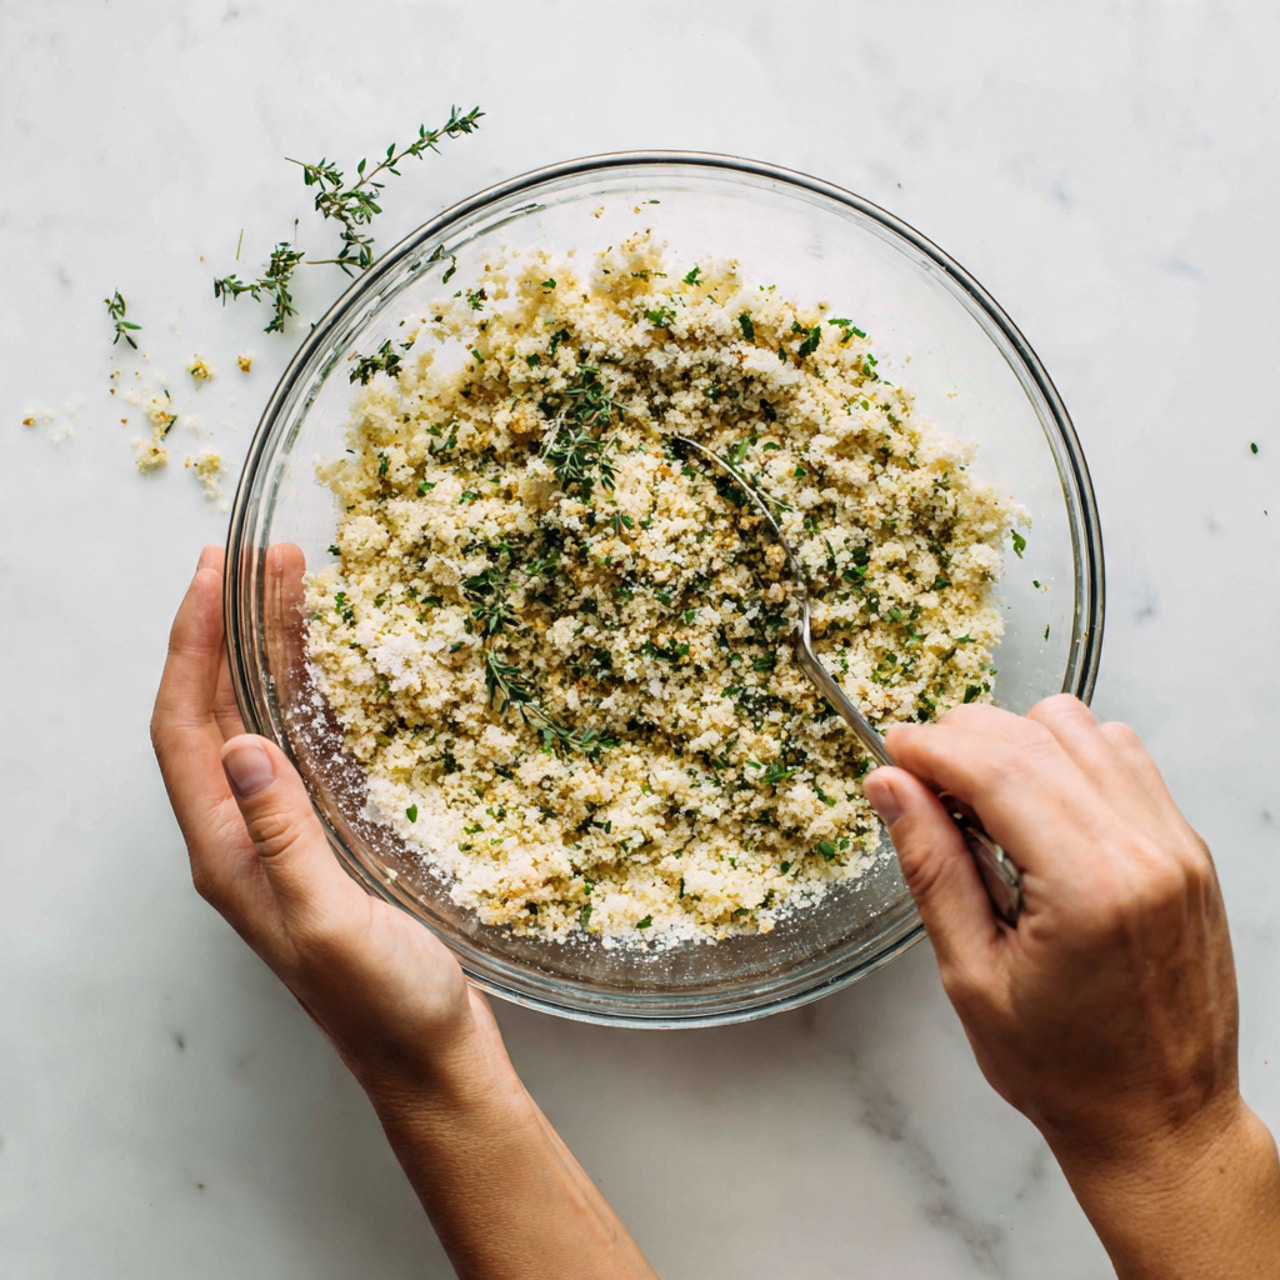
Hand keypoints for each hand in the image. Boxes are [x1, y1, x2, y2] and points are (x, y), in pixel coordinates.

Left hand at [151, 546, 657, 1279]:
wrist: (430, 1057)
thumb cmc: (387, 1005)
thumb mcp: (333, 924)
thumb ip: (284, 838)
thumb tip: (244, 745)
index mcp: (226, 855)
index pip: (185, 730)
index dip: (190, 647)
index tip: (211, 574)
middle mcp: (242, 837)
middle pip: (215, 712)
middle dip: (225, 629)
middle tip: (256, 557)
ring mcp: (282, 836)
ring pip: (257, 721)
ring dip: (266, 652)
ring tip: (292, 584)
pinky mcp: (325, 838)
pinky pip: (301, 745)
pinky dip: (304, 693)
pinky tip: (324, 662)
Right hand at [864, 695, 1279, 1277]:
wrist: (1162, 1122)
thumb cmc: (1067, 1071)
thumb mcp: (971, 976)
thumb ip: (931, 867)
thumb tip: (891, 787)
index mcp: (1089, 887)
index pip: (998, 766)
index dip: (932, 746)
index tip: (893, 750)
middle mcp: (1145, 851)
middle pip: (1036, 735)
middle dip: (964, 737)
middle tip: (920, 777)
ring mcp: (1175, 844)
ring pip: (1083, 728)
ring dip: (1017, 740)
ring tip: (978, 794)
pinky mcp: (1186, 848)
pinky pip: (1122, 757)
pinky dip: (1067, 756)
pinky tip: (1034, 803)